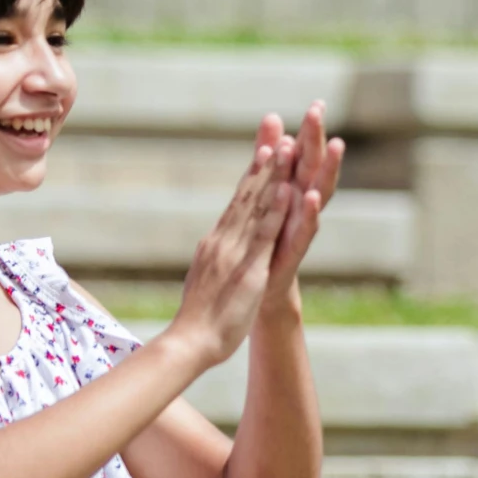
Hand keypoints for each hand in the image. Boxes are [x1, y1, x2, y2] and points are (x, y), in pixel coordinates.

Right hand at [165, 119, 297, 366]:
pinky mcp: (248, 268)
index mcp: (216, 244)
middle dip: (263, 165)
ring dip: (272, 176)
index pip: (237, 203)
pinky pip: (266, 235)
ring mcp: (236, 252)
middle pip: (246, 196)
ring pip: (256, 207)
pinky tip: (288, 191)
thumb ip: (211, 261)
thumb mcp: (204, 280)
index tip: (264, 151)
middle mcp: (224, 241)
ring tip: (285, 148)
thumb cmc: (197, 320)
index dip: (251, 177)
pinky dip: (276, 211)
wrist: (188, 342)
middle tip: (278, 135)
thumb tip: (211, 249)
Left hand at [261, 100, 346, 317]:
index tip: (318, 102)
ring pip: (317, 194)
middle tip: (320, 112)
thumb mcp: (266, 191)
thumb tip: (273, 116)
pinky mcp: (294, 251)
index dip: (311, 131)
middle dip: (317, 140)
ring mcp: (300, 228)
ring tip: (335, 145)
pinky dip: (309, 213)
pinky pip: (304, 230)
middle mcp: (302, 206)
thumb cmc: (267, 237)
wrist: (263, 289)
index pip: (304, 156)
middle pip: (312, 168)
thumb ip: (269, 156)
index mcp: (293, 190)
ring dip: (325, 170)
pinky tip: (311, 195)